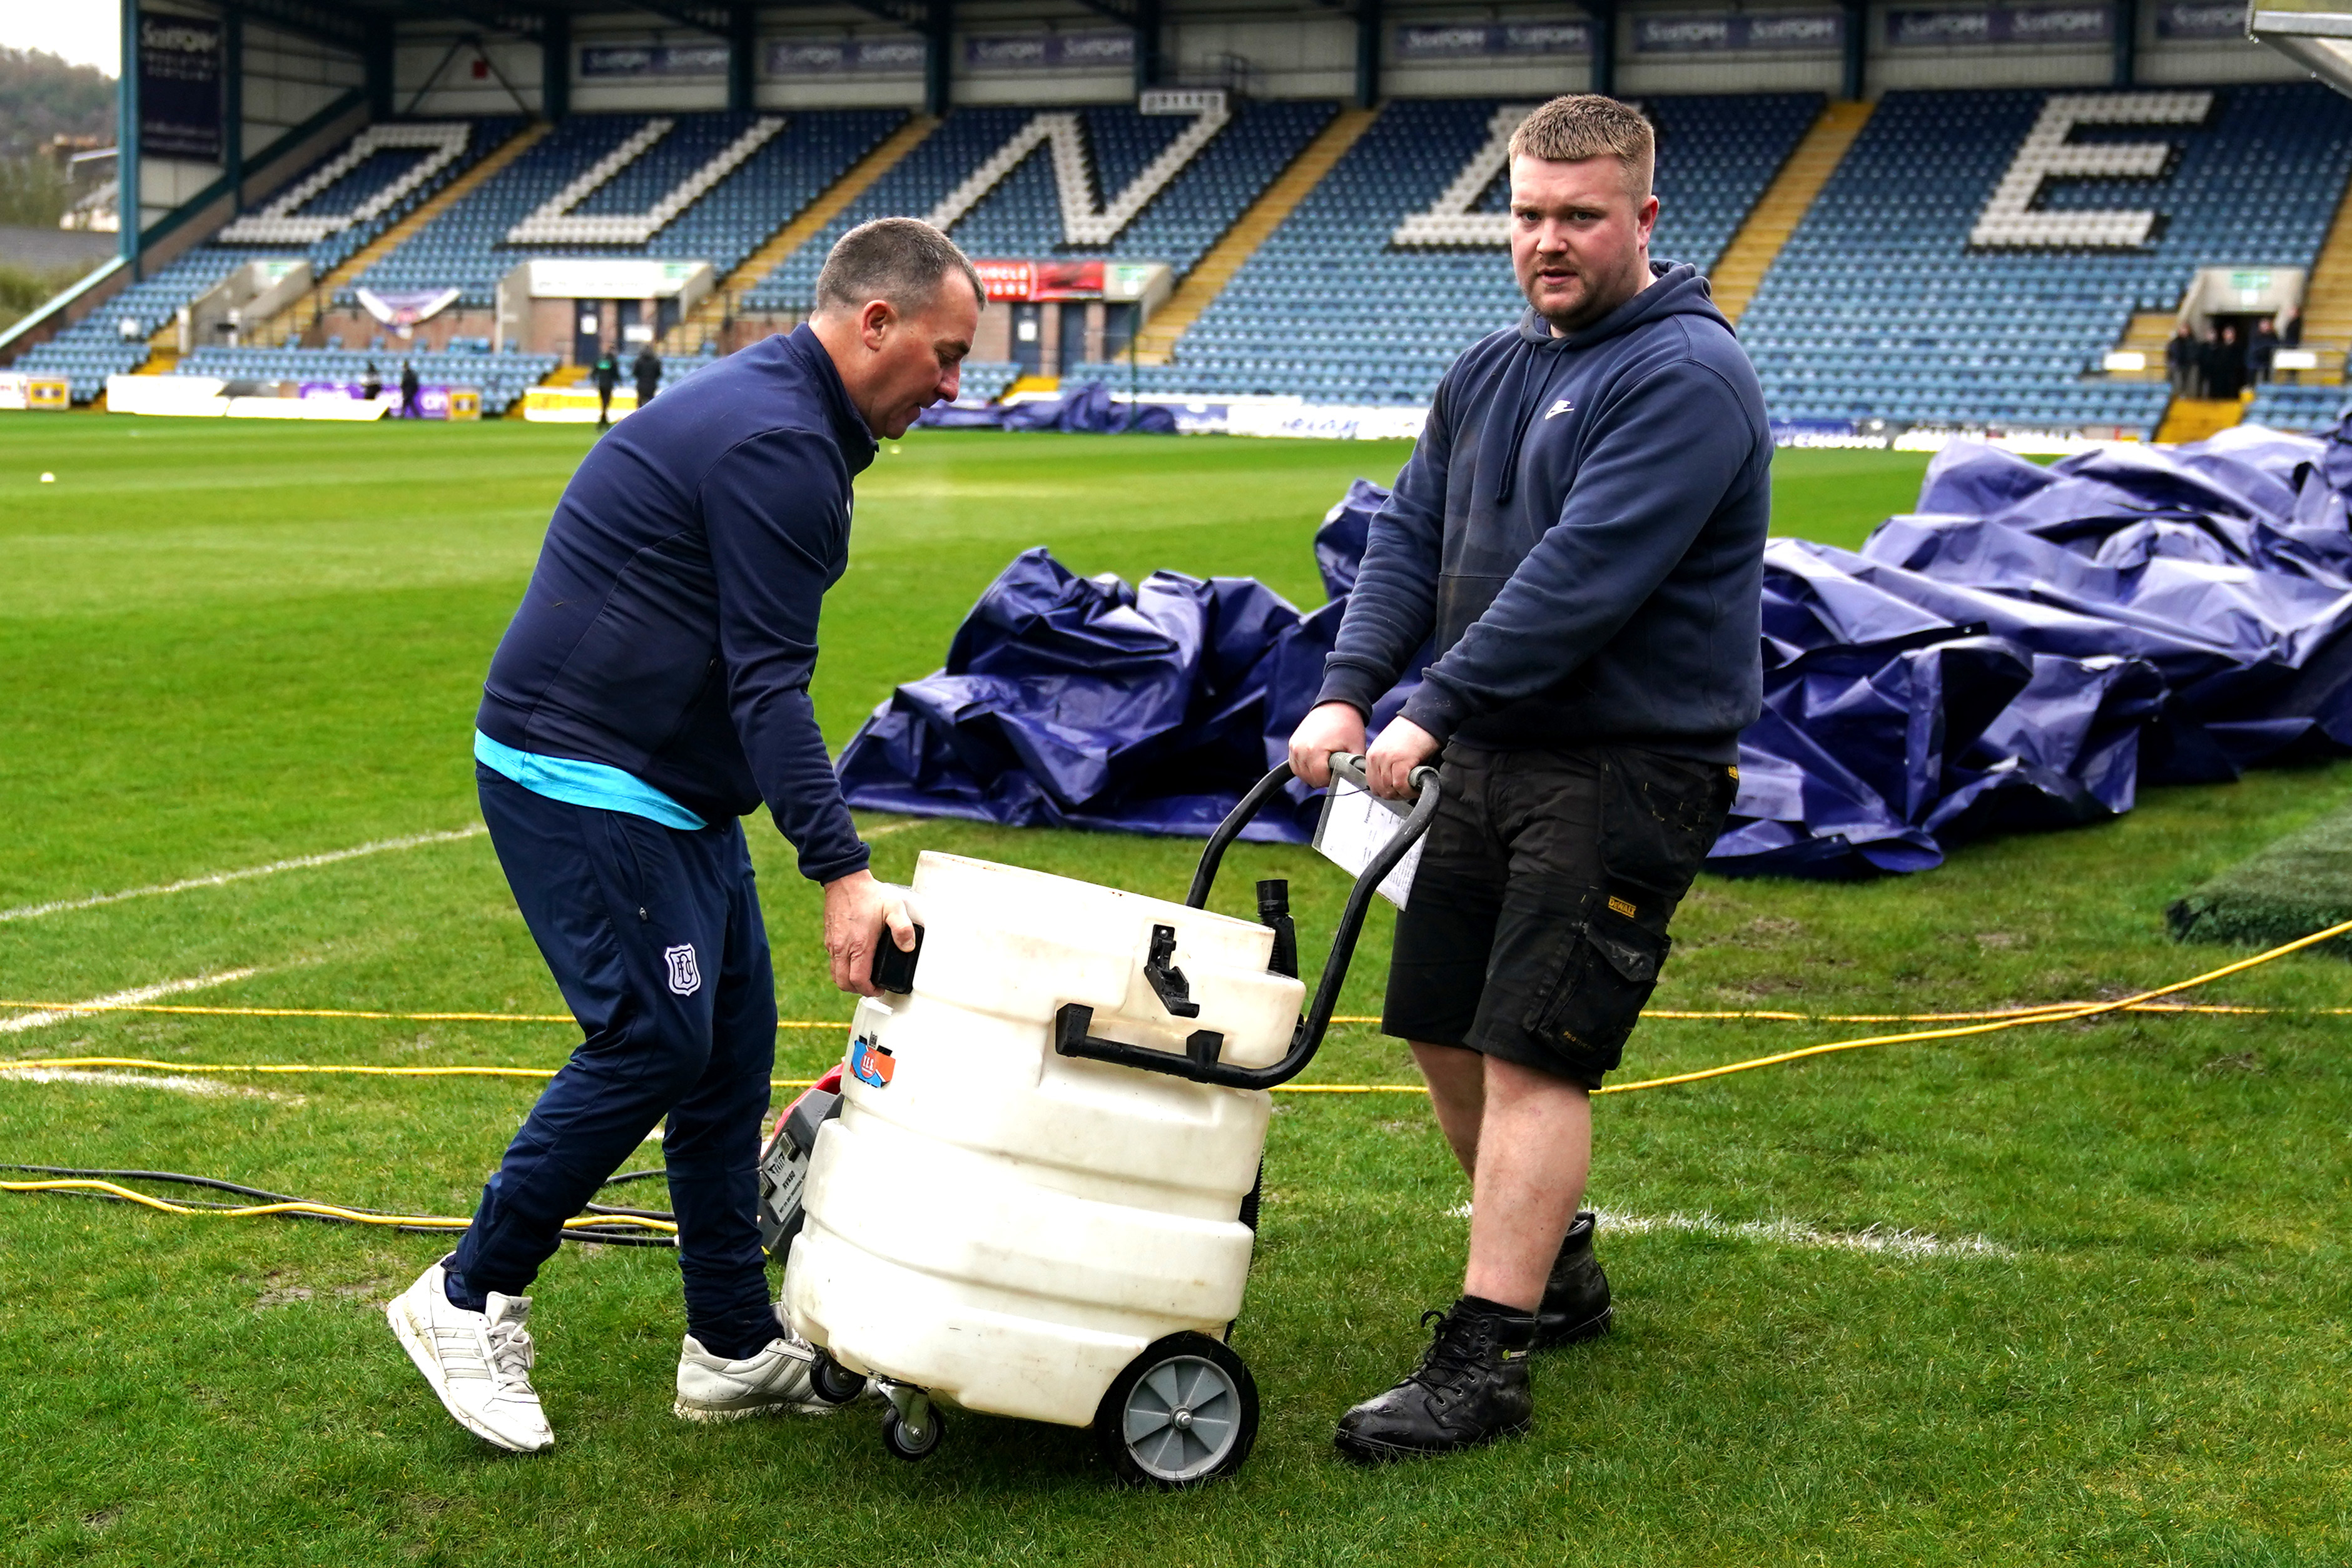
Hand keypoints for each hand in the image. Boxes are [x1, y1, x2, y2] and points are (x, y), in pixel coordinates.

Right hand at [821, 869, 915, 996]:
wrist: (845, 879)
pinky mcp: (828, 939)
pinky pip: (832, 962)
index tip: (880, 988)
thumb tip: (908, 948)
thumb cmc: (870, 894)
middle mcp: (842, 948)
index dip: (870, 991)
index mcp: (859, 945)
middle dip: (858, 990)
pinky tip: (854, 961)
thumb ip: (903, 928)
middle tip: (872, 985)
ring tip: (863, 976)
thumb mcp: (894, 907)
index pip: (859, 981)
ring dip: (848, 980)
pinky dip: (842, 969)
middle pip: (844, 983)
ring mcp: (832, 944)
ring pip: (836, 975)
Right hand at [1287, 701, 1366, 788]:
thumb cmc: (1348, 725)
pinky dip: (1304, 766)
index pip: (1319, 780)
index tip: (1339, 770)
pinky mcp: (1292, 744)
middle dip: (1322, 777)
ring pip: (1300, 773)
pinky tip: (1316, 761)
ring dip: (1312, 773)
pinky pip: (1295, 764)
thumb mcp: (1356, 749)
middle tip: (1333, 767)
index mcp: (1315, 751)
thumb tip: (1354, 782)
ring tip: (1325, 764)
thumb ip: (1353, 769)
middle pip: (1308, 779)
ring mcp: (1294, 746)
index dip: (1331, 779)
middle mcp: (1300, 749)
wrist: (1337, 705)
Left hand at [1365, 717, 1439, 799]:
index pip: (1372, 783)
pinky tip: (1417, 787)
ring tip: (1413, 789)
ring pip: (1390, 790)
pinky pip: (1401, 785)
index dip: (1386, 791)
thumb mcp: (1391, 748)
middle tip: (1408, 792)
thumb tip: (1391, 784)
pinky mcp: (1401, 761)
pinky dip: (1410, 791)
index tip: (1398, 791)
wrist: (1426, 718)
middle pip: (1380, 789)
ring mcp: (1388, 760)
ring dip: (1403, 794)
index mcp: (1372, 754)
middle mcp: (1376, 757)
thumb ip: (1386, 764)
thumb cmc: (1412, 732)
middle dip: (1395, 795)